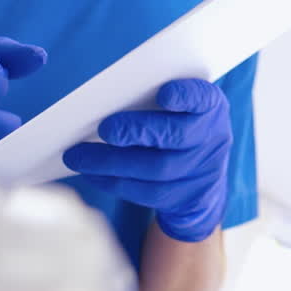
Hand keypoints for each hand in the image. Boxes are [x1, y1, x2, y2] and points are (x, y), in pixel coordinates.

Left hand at [62, 78, 231, 242]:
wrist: (205, 173)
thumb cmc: (183, 124)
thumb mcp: (184, 106)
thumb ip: (157, 100)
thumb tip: (111, 97)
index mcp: (211, 107)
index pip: (202, 98)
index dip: (185, 96)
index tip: (164, 93)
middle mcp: (211, 138)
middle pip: (175, 136)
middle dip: (138, 131)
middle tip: (105, 128)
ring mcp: (199, 171)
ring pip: (155, 169)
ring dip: (112, 162)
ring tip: (80, 156)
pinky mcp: (181, 197)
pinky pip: (144, 192)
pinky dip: (113, 182)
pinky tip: (91, 173)